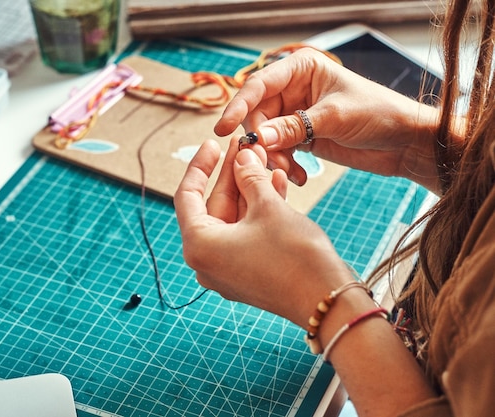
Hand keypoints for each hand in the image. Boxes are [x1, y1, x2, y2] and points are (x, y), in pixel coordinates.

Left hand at [174, 138, 353, 326]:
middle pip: (213, 206)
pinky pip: (246, 234)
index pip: (187, 196)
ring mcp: (227, 269)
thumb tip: (243, 156)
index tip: (212, 144)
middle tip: (246, 146)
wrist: (327, 300)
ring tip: (265, 160)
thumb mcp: (268, 207)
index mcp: (199, 245)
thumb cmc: (294, 257)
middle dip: (232, 174)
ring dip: (249, 189)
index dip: (200, 165)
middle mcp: (207, 261)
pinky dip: (257, 211)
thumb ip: (250, 177)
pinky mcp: (247, 273)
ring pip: (233, 218)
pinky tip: (276, 184)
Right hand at [214, 47, 439, 190]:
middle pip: (256, 114)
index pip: (259, 85)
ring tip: (290, 173)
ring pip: (265, 136)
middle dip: (260, 140)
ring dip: (273, 158)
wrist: (405, 142)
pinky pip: (278, 152)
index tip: (224, 128)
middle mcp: (294, 89)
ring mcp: (295, 114)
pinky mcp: (301, 137)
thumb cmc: (379, 114)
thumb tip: (258, 138)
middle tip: (267, 161)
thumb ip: (294, 127)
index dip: (239, 106)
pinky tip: (300, 177)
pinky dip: (284, 166)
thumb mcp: (335, 117)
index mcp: (301, 69)